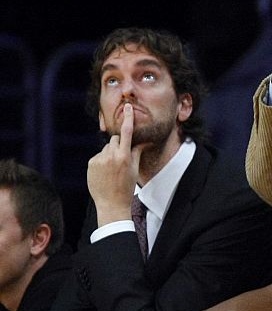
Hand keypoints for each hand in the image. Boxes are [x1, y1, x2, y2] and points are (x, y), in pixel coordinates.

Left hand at [87, 103, 140, 225]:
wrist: (111, 204)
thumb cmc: (126, 188)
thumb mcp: (134, 170)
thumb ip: (136, 153)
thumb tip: (142, 142)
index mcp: (124, 157)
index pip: (127, 133)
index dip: (128, 118)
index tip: (128, 107)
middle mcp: (111, 156)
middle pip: (114, 140)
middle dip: (118, 146)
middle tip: (122, 161)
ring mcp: (100, 159)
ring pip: (106, 149)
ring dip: (110, 155)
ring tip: (112, 171)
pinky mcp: (91, 163)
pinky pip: (98, 156)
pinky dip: (102, 162)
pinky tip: (104, 174)